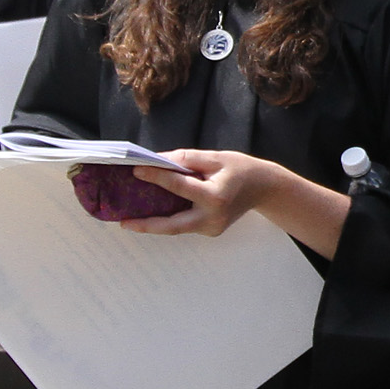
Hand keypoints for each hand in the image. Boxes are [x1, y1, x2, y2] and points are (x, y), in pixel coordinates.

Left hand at [122, 149, 283, 236]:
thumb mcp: (216, 157)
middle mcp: (212, 217)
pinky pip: (185, 225)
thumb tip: (158, 161)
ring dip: (154, 224)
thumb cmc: (242, 169)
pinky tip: (152, 215)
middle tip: (123, 222)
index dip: (156, 177)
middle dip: (147, 225)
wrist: (266, 188)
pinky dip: (169, 219)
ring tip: (130, 220)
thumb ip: (186, 159)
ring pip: (177, 228)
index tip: (136, 170)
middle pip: (172, 225)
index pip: (178, 187)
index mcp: (214, 197)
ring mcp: (212, 228)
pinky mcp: (211, 231)